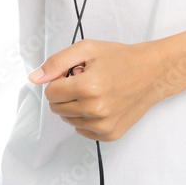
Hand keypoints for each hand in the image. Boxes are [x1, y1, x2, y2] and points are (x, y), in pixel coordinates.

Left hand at [28, 38, 160, 141]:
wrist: (151, 73)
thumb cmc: (120, 58)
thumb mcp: (87, 49)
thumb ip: (57, 62)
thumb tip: (35, 78)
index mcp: (89, 87)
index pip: (51, 92)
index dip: (59, 79)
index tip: (74, 72)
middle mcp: (96, 110)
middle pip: (57, 108)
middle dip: (65, 93)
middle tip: (85, 80)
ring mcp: (103, 126)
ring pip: (68, 119)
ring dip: (75, 105)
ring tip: (95, 91)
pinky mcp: (110, 135)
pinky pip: (82, 129)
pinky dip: (86, 118)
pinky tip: (101, 103)